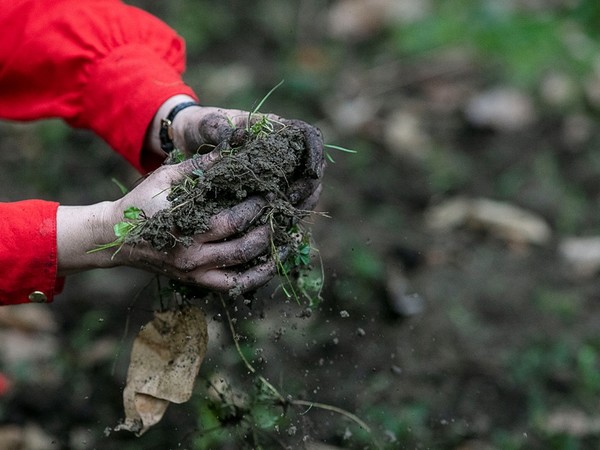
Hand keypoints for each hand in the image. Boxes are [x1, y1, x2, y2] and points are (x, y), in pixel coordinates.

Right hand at [56, 150, 275, 292]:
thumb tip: (231, 149)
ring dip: (268, 258)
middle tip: (284, 215)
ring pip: (241, 273)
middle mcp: (192, 257)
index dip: (256, 209)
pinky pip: (231, 286)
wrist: (115, 238)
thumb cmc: (141, 203)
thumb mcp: (166, 178)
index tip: (272, 194)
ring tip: (288, 241)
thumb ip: (198, 166)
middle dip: (268, 231)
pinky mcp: (196, 282)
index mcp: (186, 229)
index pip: (232, 222)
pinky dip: (253, 278)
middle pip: (243, 249)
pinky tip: (270, 266)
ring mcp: (195, 274)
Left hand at [155, 98, 324, 211]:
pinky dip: (286, 214)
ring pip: (303, 189)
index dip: (316, 154)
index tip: (312, 172)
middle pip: (311, 168)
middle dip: (307, 186)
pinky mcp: (266, 189)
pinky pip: (285, 203)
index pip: (309, 137)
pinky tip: (279, 225)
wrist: (186, 138)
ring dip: (301, 204)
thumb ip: (222, 129)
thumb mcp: (208, 124)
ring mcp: (276, 171)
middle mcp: (281, 150)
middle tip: (289, 200)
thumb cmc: (200, 125)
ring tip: (287, 216)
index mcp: (275, 128)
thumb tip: (236, 138)